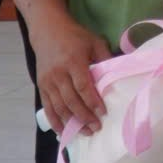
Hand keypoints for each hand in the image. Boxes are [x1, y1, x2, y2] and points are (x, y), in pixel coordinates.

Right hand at [30, 13, 110, 136]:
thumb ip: (106, 58)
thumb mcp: (94, 42)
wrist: (48, 31)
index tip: (103, 113)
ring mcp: (48, 81)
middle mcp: (58, 74)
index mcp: (73, 61)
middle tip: (96, 128)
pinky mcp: (41, 86)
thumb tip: (121, 73)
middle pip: (71, 100)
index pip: (83, 86)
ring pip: (59, 107)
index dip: (93, 101)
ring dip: (71, 122)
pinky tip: (63, 131)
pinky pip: (47, 107)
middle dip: (84, 117)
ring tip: (85, 132)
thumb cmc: (75, 37)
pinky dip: (55, 121)